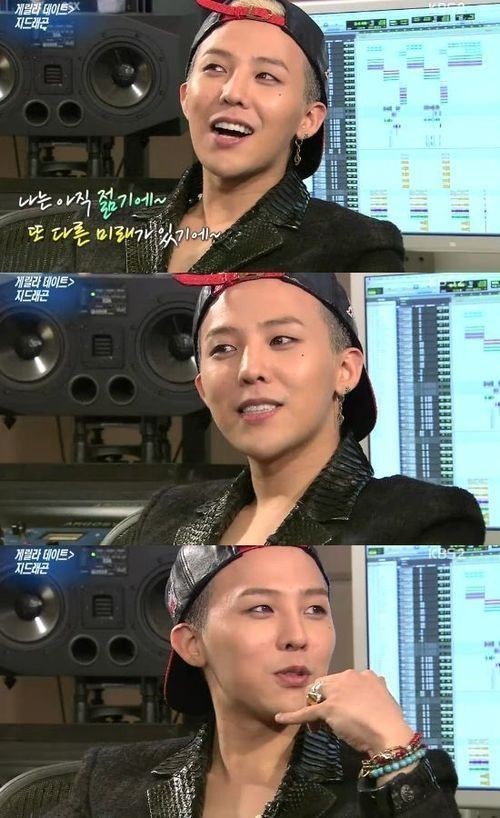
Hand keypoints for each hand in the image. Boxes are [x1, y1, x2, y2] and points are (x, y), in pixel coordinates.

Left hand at [275, 669, 413, 755]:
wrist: (390, 735)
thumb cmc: (390, 722)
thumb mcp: (385, 699)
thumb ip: (375, 691)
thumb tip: (375, 685)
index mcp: (365, 674)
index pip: (342, 681)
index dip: (337, 695)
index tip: (339, 709)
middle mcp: (350, 677)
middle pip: (326, 685)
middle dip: (324, 700)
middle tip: (327, 718)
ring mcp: (338, 691)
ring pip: (316, 696)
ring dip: (314, 708)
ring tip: (317, 724)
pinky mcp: (329, 707)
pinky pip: (307, 711)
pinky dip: (292, 715)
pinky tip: (280, 717)